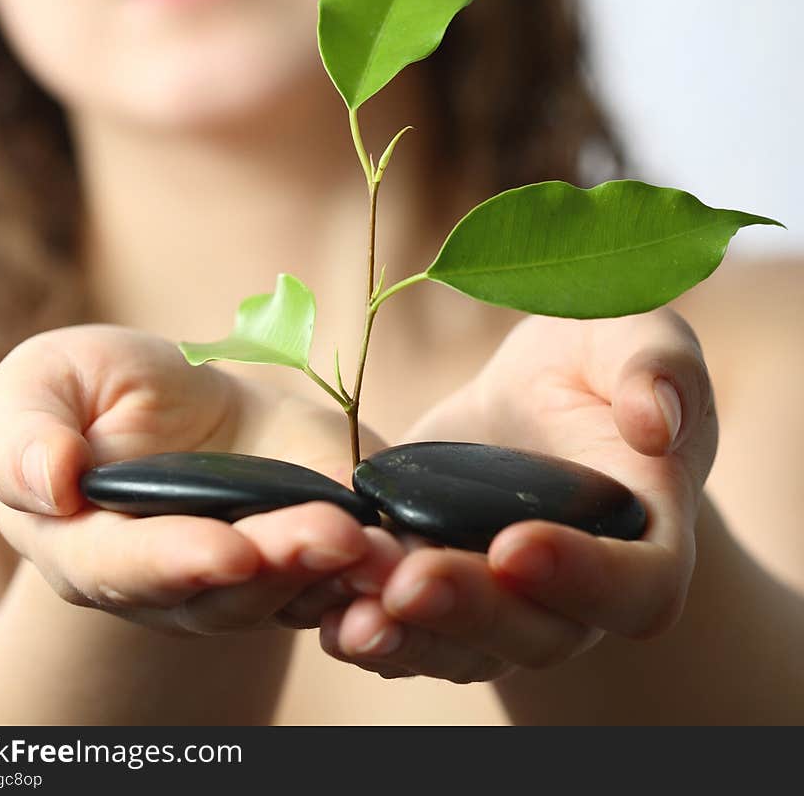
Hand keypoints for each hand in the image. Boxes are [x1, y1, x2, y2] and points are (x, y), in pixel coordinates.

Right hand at [0, 324, 387, 635]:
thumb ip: (26, 434)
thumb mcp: (44, 386)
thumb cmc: (100, 393)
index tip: (227, 551)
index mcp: (90, 547)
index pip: (126, 569)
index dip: (175, 563)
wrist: (183, 406)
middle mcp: (171, 583)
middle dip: (279, 568)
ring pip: (290, 593)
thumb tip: (46, 481)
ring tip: (377, 542)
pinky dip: (374, 566)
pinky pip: (340, 576)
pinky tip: (405, 545)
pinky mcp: (304, 555)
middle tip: (331, 539)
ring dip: (338, 574)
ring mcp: (245, 579)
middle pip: (223, 594)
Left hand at [318, 308, 717, 682]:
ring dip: (409, 634)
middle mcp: (579, 592)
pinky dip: (370, 626)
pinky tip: (325, 610)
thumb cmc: (596, 360)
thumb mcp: (635, 335)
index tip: (515, 545)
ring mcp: (507, 602)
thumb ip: (656, 368)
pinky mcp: (444, 590)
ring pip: (465, 646)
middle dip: (471, 610)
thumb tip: (654, 422)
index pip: (637, 586)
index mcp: (647, 534)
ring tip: (352, 609)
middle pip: (537, 633)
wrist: (533, 395)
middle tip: (408, 581)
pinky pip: (412, 630)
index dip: (583, 578)